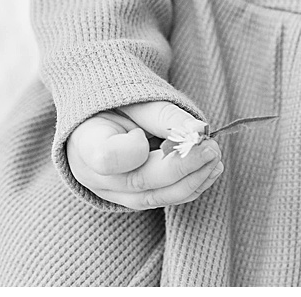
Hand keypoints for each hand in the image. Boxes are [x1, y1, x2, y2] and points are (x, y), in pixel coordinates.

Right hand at [66, 100, 223, 209]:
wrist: (99, 119)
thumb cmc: (116, 103)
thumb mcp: (136, 100)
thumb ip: (166, 116)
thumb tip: (201, 130)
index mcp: (86, 143)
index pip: (108, 159)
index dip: (135, 149)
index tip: (141, 132)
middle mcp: (95, 176)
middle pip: (142, 181)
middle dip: (183, 166)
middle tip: (212, 147)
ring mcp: (112, 193)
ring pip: (156, 197)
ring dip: (193, 180)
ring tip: (215, 157)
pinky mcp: (132, 200)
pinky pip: (162, 199)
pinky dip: (190, 187)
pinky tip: (210, 169)